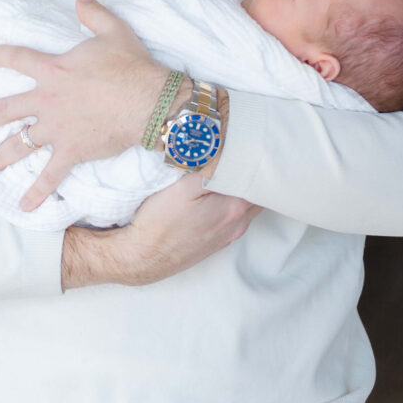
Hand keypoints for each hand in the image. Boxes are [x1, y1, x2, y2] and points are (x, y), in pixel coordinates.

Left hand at [0, 0, 169, 211]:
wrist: (150, 102)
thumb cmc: (132, 66)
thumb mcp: (114, 31)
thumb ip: (94, 14)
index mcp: (54, 70)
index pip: (19, 59)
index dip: (2, 55)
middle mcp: (47, 100)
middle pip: (6, 110)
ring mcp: (56, 128)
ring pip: (20, 144)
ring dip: (1, 155)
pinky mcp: (71, 151)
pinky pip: (50, 175)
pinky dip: (37, 192)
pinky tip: (23, 207)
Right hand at [62, 172, 261, 288]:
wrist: (142, 258)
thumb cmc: (160, 222)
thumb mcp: (183, 187)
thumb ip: (211, 170)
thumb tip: (230, 153)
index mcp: (235, 208)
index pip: (260, 180)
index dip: (256, 160)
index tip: (250, 144)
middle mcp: (238, 224)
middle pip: (257, 193)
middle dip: (252, 173)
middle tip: (242, 152)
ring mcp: (228, 235)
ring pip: (246, 206)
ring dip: (241, 188)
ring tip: (227, 169)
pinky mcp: (216, 241)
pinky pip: (233, 217)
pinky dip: (231, 202)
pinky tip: (215, 193)